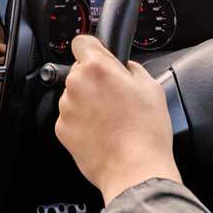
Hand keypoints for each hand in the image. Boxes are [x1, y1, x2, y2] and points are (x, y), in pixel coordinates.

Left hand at [54, 35, 179, 204]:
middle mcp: (76, 84)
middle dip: (94, 79)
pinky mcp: (61, 128)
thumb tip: (124, 66)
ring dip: (88, 101)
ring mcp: (66, 107)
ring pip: (75, 95)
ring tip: (111, 119)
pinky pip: (71, 117)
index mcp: (96, 67)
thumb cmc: (146, 131)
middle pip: (80, 71)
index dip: (94, 49)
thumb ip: (131, 68)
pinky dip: (82, 122)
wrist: (135, 170)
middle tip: (115, 97)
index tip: (99, 57)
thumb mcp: (151, 86)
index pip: (82, 42)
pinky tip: (102, 132)